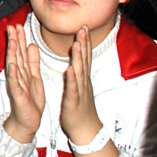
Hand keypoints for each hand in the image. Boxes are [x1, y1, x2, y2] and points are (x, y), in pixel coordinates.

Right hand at [2, 24, 45, 143]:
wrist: (28, 121)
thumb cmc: (30, 100)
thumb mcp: (34, 77)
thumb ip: (33, 62)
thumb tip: (31, 45)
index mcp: (24, 71)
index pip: (21, 51)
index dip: (20, 38)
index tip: (19, 25)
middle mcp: (18, 75)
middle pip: (15, 55)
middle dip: (14, 41)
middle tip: (12, 26)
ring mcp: (16, 84)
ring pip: (14, 66)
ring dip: (12, 54)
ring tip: (11, 41)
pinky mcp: (18, 95)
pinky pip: (15, 83)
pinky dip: (13, 74)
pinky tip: (11, 65)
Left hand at [59, 25, 103, 145]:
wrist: (86, 130)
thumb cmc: (81, 108)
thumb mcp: (79, 87)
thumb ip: (78, 73)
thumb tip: (78, 60)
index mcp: (82, 78)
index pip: (84, 56)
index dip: (84, 41)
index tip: (84, 26)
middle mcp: (83, 82)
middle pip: (84, 60)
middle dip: (84, 43)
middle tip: (84, 27)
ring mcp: (80, 91)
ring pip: (79, 71)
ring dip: (79, 57)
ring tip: (77, 43)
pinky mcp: (74, 101)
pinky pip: (73, 88)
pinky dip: (71, 79)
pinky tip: (69, 70)